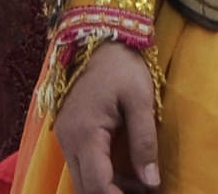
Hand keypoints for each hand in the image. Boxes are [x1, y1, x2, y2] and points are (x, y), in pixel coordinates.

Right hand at [55, 39, 158, 193]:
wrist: (100, 38)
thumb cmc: (122, 67)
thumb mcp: (141, 100)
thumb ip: (145, 142)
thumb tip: (152, 182)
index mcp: (85, 133)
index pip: (98, 184)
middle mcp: (68, 139)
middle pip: (85, 187)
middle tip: (144, 192)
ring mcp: (65, 136)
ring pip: (82, 179)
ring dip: (108, 188)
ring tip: (141, 186)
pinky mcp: (69, 132)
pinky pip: (82, 165)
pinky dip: (102, 176)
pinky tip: (127, 174)